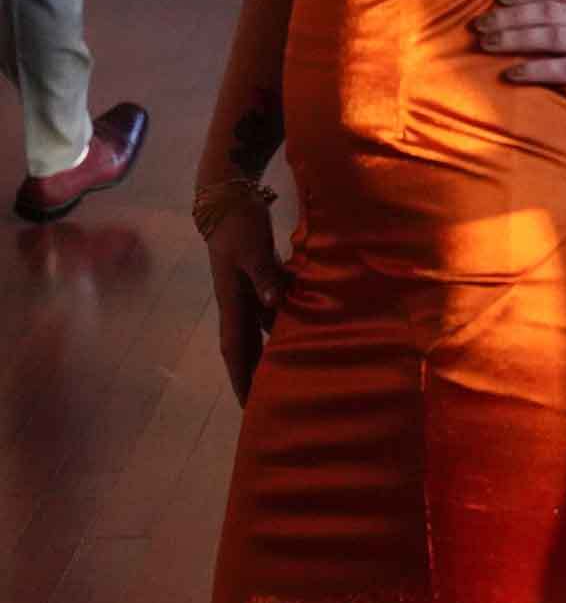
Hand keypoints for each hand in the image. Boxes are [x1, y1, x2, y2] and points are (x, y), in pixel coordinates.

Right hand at [204, 200, 288, 404]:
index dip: (242, 376)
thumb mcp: (252, 249)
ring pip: (259, 328)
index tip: (248, 405)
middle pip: (246, 345)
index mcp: (232, 301)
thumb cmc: (238, 225)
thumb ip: (264, 275)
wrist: (227, 197)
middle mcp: (237, 301)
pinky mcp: (257, 274)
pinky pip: (270, 306)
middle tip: (269, 400)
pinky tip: (302, 323)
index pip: (236, 348)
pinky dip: (282, 318)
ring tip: (288, 370)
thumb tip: (273, 306)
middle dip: (254, 373)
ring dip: (269, 348)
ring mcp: (246, 289)